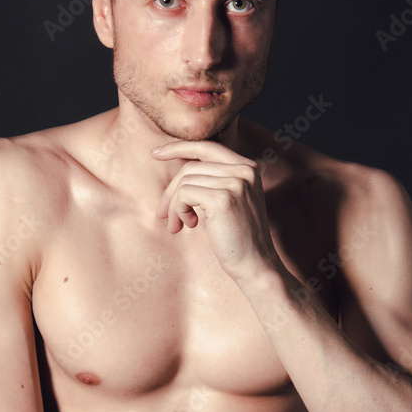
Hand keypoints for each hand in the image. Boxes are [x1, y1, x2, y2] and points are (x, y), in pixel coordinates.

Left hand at [151, 141, 280, 281]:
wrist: (255, 264)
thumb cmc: (238, 238)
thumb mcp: (229, 202)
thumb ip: (213, 182)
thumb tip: (178, 176)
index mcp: (248, 168)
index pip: (207, 147)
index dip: (178, 147)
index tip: (156, 153)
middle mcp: (245, 170)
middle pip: (191, 167)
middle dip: (170, 191)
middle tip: (162, 214)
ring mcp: (236, 183)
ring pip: (185, 182)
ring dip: (173, 206)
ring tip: (176, 226)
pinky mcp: (223, 199)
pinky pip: (184, 194)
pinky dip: (178, 211)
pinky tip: (188, 225)